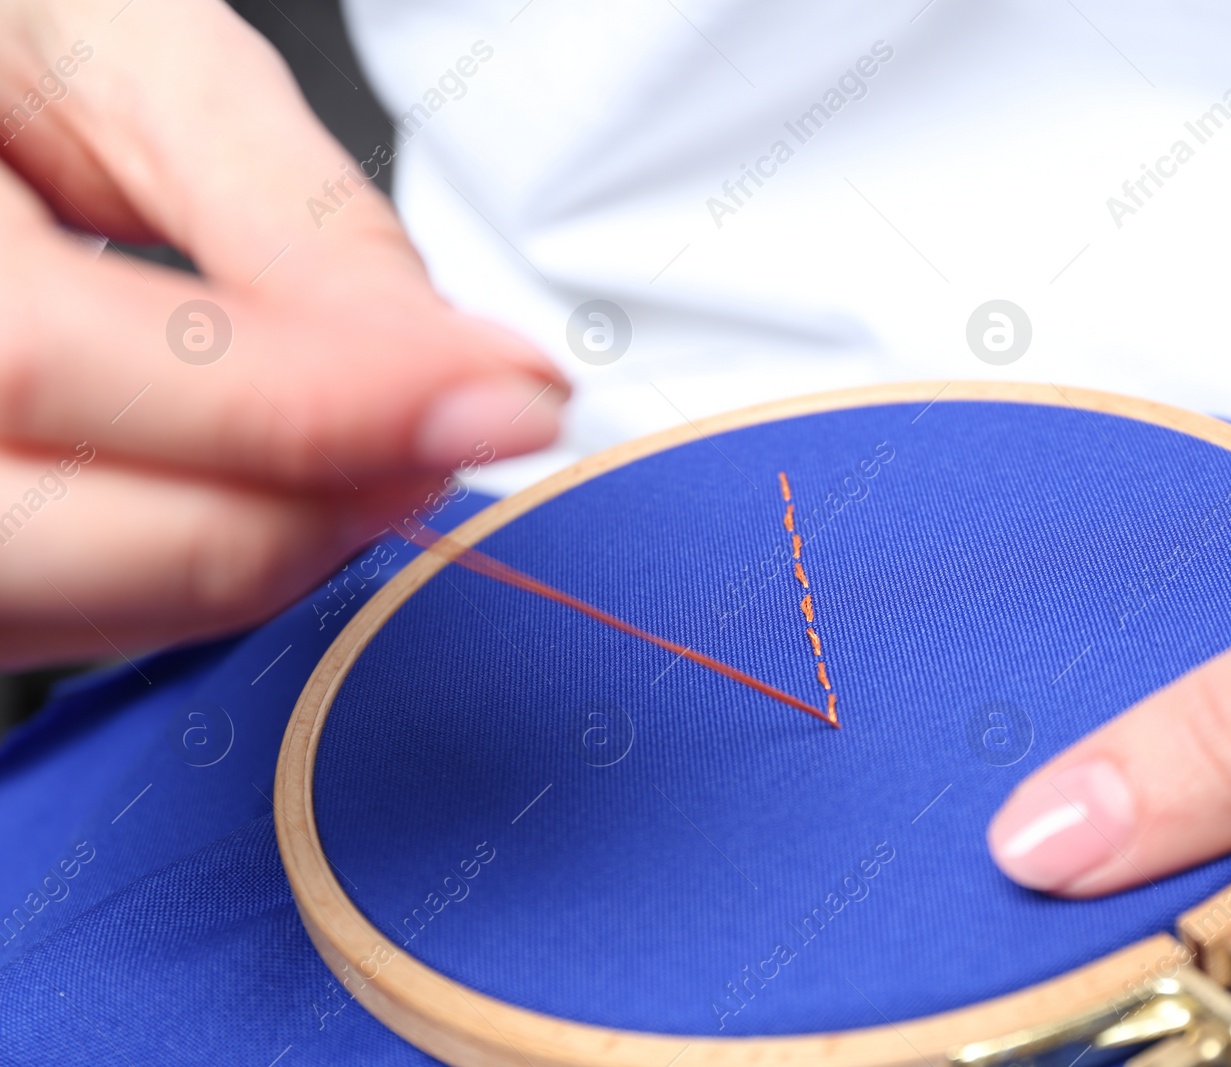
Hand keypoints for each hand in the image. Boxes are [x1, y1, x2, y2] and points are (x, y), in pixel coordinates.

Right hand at [0, 0, 565, 668]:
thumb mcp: (121, 53)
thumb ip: (285, 220)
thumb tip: (449, 370)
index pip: (44, 362)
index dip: (305, 405)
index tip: (506, 397)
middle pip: (40, 541)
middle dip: (295, 512)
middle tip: (459, 433)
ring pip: (55, 610)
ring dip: (257, 553)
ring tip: (385, 454)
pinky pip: (55, 613)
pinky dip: (191, 570)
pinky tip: (276, 492)